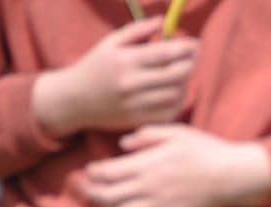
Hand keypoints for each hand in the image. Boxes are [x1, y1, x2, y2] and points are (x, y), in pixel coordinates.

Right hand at [33, 17, 197, 136]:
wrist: (74, 100)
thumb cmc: (95, 67)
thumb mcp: (110, 43)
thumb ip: (138, 30)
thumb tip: (164, 21)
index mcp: (124, 61)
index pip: (165, 53)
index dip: (186, 48)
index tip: (196, 43)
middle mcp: (131, 84)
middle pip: (176, 75)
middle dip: (191, 64)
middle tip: (193, 57)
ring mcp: (136, 105)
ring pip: (176, 94)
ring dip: (186, 82)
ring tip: (183, 72)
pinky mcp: (140, 120)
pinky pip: (169, 111)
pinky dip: (179, 100)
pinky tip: (176, 89)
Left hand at [81, 125, 270, 206]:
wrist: (233, 176)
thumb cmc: (206, 150)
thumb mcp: (176, 132)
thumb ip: (147, 135)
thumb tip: (123, 144)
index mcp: (146, 164)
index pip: (106, 172)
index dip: (93, 172)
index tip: (93, 170)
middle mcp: (148, 187)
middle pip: (106, 194)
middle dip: (92, 192)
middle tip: (88, 189)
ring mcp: (158, 206)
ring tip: (103, 205)